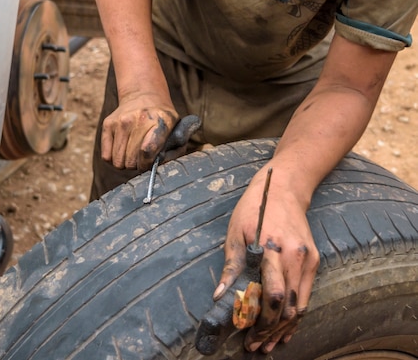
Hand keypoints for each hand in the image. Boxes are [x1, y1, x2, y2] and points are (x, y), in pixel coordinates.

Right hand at [101, 90, 177, 170]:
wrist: (143, 96)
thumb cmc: (162, 121)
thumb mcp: (176, 131)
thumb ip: (173, 151)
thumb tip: (159, 166)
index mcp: (161, 121)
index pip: (147, 151)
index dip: (147, 164)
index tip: (149, 163)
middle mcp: (139, 119)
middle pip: (130, 161)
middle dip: (137, 165)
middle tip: (142, 157)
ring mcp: (121, 121)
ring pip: (118, 161)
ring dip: (125, 163)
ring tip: (132, 152)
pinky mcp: (108, 124)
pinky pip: (106, 157)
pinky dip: (114, 158)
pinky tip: (123, 149)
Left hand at [214, 167, 319, 352]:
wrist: (284, 189)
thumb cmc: (254, 210)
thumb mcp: (235, 234)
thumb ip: (232, 267)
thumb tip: (220, 296)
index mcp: (272, 249)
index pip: (271, 294)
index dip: (259, 319)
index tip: (244, 333)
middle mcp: (295, 257)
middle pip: (286, 306)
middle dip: (269, 330)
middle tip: (253, 346)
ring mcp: (308, 260)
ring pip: (299, 306)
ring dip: (283, 329)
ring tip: (267, 345)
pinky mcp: (315, 262)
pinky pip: (306, 296)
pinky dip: (295, 316)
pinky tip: (285, 331)